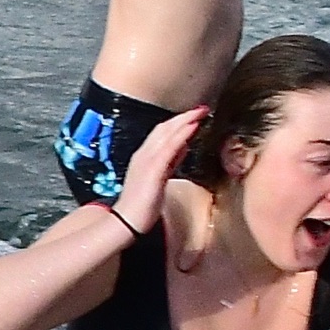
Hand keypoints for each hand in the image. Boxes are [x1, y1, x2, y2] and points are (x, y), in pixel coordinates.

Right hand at [111, 107, 208, 236]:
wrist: (127, 221)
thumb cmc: (143, 205)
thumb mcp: (160, 178)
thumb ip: (170, 162)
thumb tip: (183, 148)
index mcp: (144, 157)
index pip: (162, 133)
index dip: (179, 122)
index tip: (194, 116)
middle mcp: (144, 154)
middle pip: (165, 128)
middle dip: (184, 116)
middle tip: (202, 108)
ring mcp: (147, 160)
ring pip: (167, 133)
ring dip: (185, 120)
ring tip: (200, 112)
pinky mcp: (153, 168)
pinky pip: (169, 146)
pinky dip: (181, 134)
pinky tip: (192, 126)